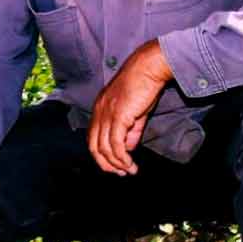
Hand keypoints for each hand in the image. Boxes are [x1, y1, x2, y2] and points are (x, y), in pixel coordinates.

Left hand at [88, 39, 171, 175]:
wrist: (149, 68)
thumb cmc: (144, 85)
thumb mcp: (135, 111)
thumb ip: (130, 131)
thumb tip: (127, 149)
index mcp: (99, 108)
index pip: (93, 137)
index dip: (102, 155)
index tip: (115, 165)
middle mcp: (99, 112)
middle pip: (94, 146)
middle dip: (106, 164)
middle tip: (120, 173)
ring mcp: (107, 114)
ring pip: (104, 148)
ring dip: (117, 164)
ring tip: (130, 170)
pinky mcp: (118, 116)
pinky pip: (115, 144)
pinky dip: (122, 158)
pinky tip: (130, 164)